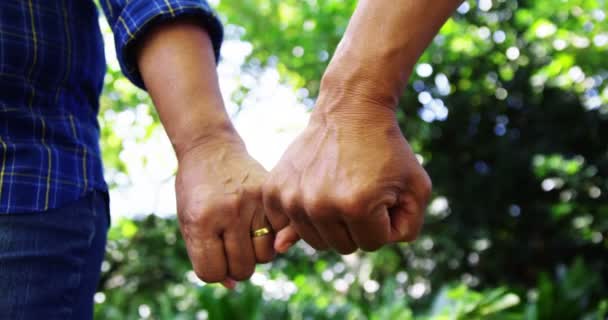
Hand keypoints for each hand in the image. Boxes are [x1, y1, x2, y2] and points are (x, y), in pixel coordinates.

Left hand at [175, 133, 273, 286]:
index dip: (212, 270)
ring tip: (246, 236)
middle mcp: (229, 212)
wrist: (210, 148)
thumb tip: (231, 285)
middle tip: (230, 248)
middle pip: (242, 269)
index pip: (212, 272)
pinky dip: (273, 237)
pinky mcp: (269, 193)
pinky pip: (281, 233)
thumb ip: (204, 256)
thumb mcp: (189, 222)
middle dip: (235, 266)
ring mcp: (253, 202)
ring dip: (256, 253)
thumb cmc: (195, 190)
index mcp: (202, 221)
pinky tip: (261, 226)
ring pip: (266, 255)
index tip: (211, 256)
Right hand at [263, 95, 431, 253]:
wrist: (350, 110)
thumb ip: (406, 229)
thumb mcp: (416, 188)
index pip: (373, 243)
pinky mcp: (275, 190)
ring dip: (330, 223)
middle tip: (359, 190)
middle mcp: (320, 205)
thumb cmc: (387, 149)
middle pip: (343, 246)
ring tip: (337, 190)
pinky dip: (298, 217)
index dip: (383, 221)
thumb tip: (362, 248)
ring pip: (317, 240)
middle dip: (357, 225)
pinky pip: (285, 226)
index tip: (382, 193)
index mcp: (357, 206)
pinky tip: (311, 195)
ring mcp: (294, 198)